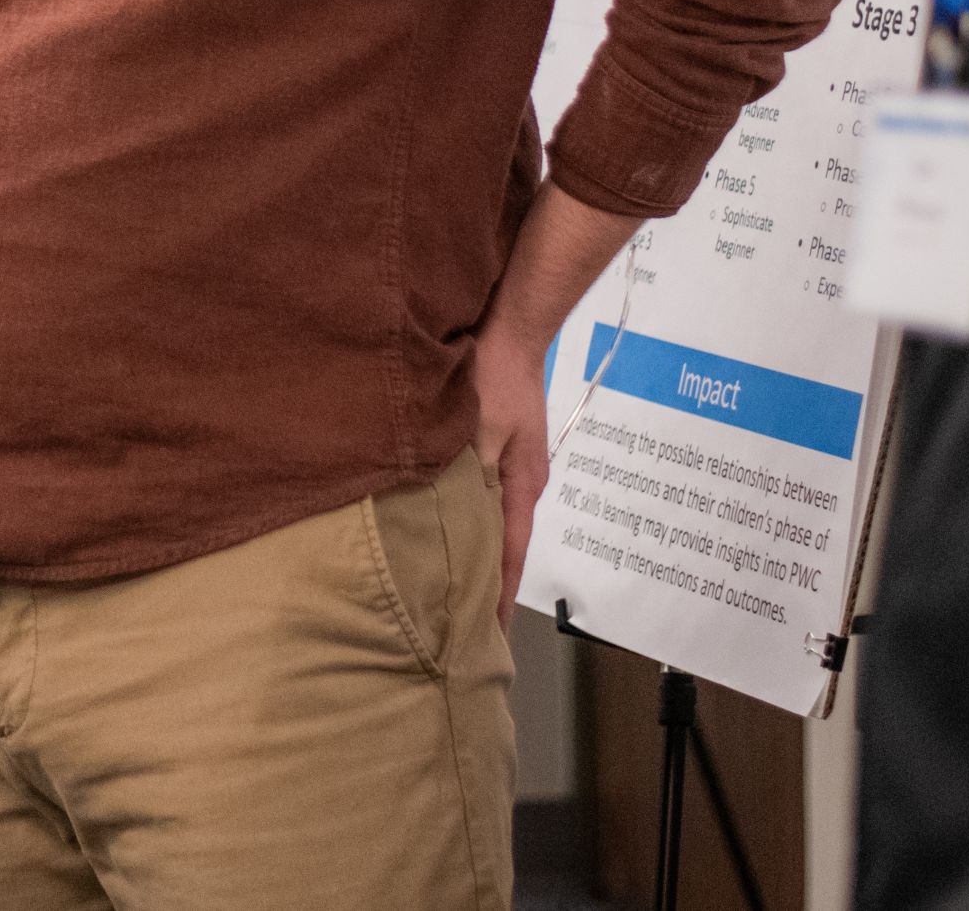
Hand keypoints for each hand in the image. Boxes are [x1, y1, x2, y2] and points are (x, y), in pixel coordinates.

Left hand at [468, 319, 552, 619]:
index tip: (489, 637)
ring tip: (449, 584)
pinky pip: (482, 495)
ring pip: (491, 520)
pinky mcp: (498, 448)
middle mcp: (521, 483)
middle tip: (460, 622)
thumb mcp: (480, 431)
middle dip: (486, 582)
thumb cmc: (495, 379)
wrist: (512, 330)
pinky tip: (446, 525)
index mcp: (522, 487)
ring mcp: (511, 466)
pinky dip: (468, 518)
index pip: (510, 555)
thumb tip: (454, 523)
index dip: (498, 596)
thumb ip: (469, 475)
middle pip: (503, 544)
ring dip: (474, 550)